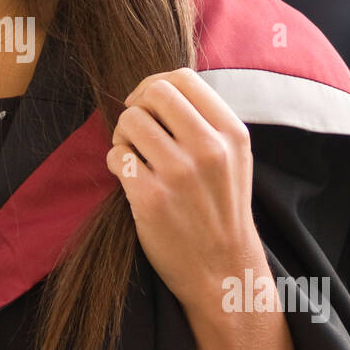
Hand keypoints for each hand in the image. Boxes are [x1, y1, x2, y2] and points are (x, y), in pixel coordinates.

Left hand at [105, 67, 264, 311]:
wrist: (224, 272)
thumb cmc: (221, 210)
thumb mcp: (233, 158)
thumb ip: (205, 121)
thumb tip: (157, 87)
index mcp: (232, 133)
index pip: (183, 77)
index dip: (155, 84)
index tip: (148, 105)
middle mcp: (209, 148)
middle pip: (154, 92)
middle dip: (136, 106)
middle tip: (137, 131)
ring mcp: (180, 174)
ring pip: (130, 120)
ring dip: (122, 134)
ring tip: (133, 155)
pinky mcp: (151, 198)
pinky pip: (116, 156)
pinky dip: (116, 162)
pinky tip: (129, 178)